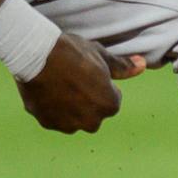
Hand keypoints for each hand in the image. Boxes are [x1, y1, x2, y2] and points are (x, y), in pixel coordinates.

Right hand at [18, 33, 145, 133]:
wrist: (35, 56)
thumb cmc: (72, 53)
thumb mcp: (101, 55)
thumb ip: (123, 67)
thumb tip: (142, 66)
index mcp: (109, 105)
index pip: (112, 100)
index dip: (103, 87)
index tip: (92, 76)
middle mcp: (91, 121)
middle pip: (94, 114)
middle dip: (89, 103)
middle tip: (76, 81)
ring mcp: (68, 124)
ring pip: (75, 119)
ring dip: (72, 109)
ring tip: (61, 86)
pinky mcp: (47, 123)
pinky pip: (55, 119)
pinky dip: (53, 110)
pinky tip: (48, 92)